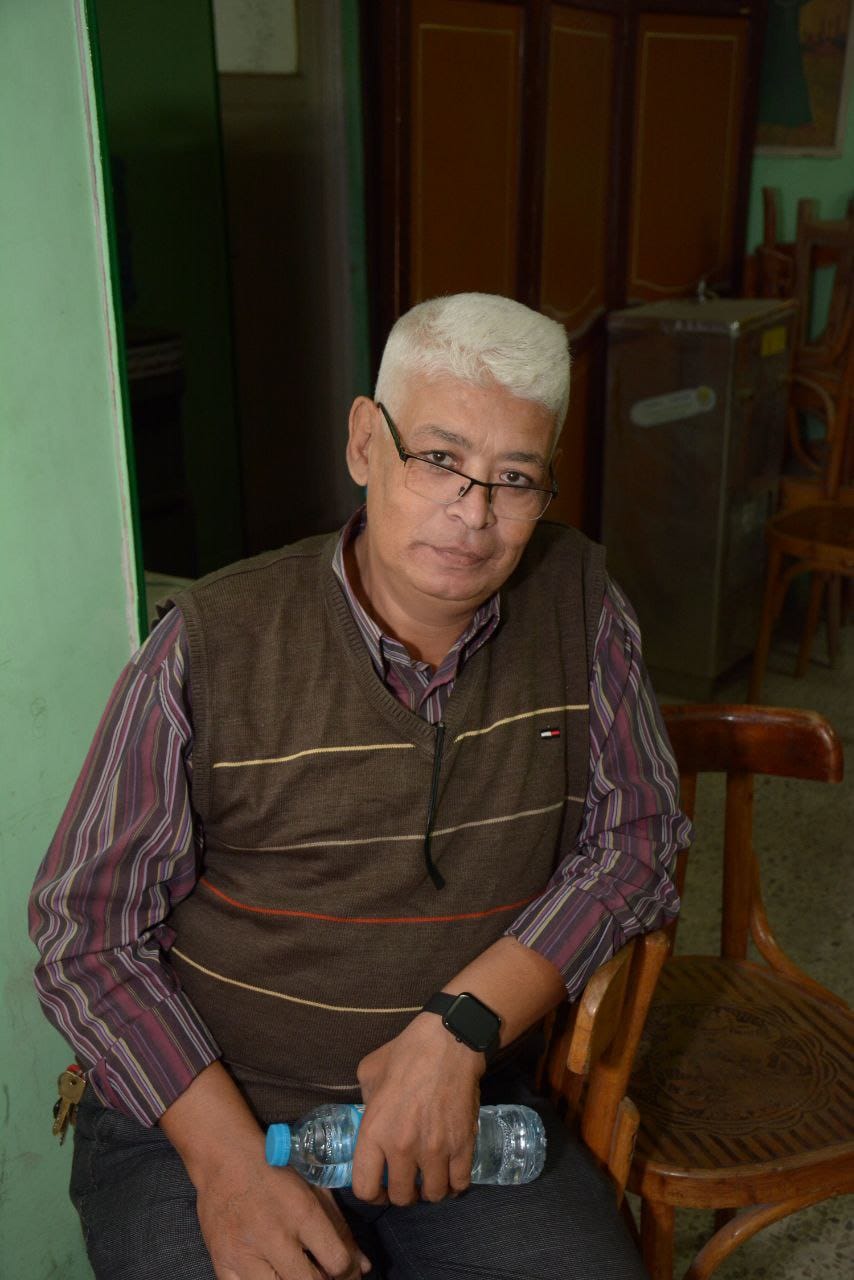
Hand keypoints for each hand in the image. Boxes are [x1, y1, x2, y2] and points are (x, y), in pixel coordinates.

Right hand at [160, 1063, 370, 1279]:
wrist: (225, 1158)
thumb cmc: (275, 1169)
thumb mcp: (314, 1188)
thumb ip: (340, 1229)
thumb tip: (362, 1267)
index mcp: (302, 1212)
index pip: (337, 1262)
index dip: (348, 1272)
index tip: (346, 1272)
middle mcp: (275, 1236)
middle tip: (324, 1274)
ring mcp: (245, 1253)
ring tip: (298, 1274)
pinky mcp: (222, 1262)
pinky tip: (272, 1276)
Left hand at [352, 1013, 482, 1205]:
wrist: (449, 1042)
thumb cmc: (406, 1053)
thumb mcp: (369, 1072)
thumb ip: (365, 1101)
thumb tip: (369, 1114)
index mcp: (374, 1131)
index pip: (365, 1188)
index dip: (371, 1194)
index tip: (379, 1189)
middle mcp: (402, 1148)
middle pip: (402, 1197)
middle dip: (404, 1193)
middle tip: (408, 1180)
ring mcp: (435, 1149)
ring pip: (433, 1195)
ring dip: (431, 1190)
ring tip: (431, 1177)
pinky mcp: (462, 1145)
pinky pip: (459, 1184)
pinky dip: (455, 1185)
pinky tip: (451, 1173)